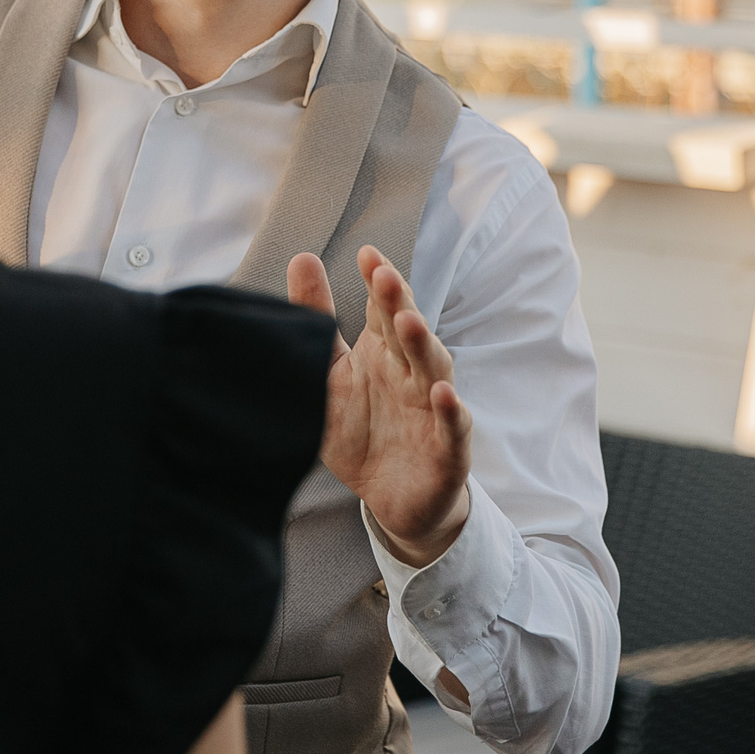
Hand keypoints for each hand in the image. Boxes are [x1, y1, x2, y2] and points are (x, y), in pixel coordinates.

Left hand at [287, 246, 472, 566]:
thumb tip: (301, 258)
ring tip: (409, 322)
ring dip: (423, 344)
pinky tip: (442, 393)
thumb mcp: (330, 375)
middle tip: (384, 276)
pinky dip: (451, 410)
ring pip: (433, 369)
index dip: (378, 283)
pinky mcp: (448, 449)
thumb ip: (317, 320)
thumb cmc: (363, 430)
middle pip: (407, 331)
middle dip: (398, 303)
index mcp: (384, 352)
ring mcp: (433, 408)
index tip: (367, 254)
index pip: (382, 310)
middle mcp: (411, 373)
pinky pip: (453, 426)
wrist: (392, 499)